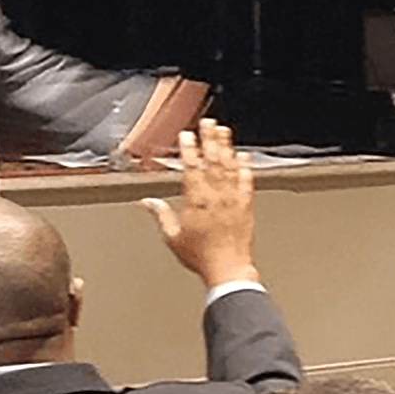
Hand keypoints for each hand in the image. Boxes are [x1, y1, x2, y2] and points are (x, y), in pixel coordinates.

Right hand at [141, 119, 258, 286]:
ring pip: (230, 167)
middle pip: (212, 160)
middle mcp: (217, 196)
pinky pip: (247, 182)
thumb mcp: (172, 236)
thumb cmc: (201, 256)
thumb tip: (147, 202)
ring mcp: (233, 200)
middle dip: (210, 139)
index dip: (189, 148)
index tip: (187, 134)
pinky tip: (244, 158)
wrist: (229, 270)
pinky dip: (245, 168)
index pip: (192, 167)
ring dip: (226, 147)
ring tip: (224, 131)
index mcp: (197, 200)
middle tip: (208, 122)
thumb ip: (161, 215)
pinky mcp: (247, 207)